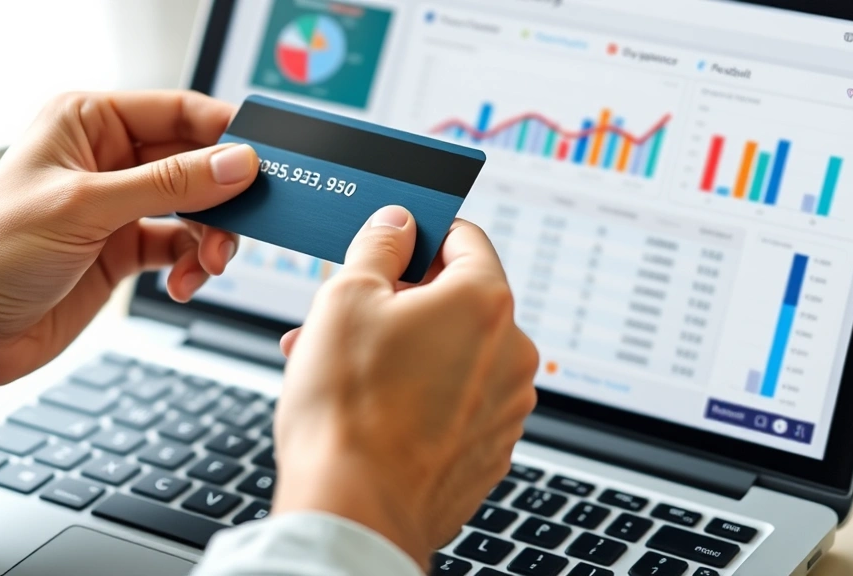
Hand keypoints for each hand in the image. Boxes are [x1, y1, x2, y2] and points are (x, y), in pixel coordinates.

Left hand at [0, 91, 258, 389]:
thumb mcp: (87, 208)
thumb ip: (169, 184)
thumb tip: (237, 163)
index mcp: (88, 122)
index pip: (178, 112)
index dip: (225, 135)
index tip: (264, 162)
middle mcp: (108, 159)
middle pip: (197, 164)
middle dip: (223, 198)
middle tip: (245, 224)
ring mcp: (120, 205)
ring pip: (197, 209)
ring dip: (212, 238)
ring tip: (209, 264)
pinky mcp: (126, 249)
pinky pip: (182, 248)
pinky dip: (192, 266)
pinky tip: (184, 283)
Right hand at [272, 206, 539, 568]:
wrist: (356, 510)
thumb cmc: (349, 409)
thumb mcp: (345, 297)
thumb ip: (379, 244)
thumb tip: (397, 223)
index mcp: (485, 303)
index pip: (466, 238)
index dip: (422, 233)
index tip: (393, 242)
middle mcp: (511, 354)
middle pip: (456, 300)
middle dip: (399, 301)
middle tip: (348, 313)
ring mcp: (505, 407)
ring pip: (451, 354)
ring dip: (402, 348)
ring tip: (341, 365)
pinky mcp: (489, 449)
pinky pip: (456, 401)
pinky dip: (419, 394)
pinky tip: (370, 405)